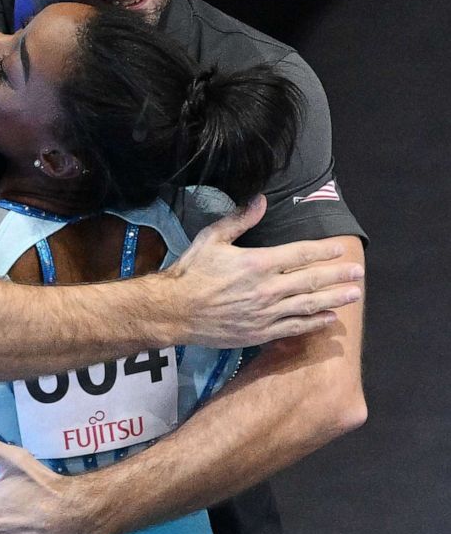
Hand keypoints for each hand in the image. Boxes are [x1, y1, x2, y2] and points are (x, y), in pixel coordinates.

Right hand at [169, 195, 363, 346]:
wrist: (174, 311)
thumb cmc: (192, 272)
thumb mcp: (212, 239)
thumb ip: (240, 220)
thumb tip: (261, 200)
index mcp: (257, 262)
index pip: (300, 254)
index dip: (323, 251)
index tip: (340, 248)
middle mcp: (267, 289)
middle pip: (311, 280)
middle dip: (337, 274)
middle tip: (358, 272)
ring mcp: (265, 313)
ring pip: (308, 304)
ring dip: (334, 299)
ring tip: (353, 294)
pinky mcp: (260, 333)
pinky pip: (294, 328)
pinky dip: (314, 323)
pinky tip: (329, 319)